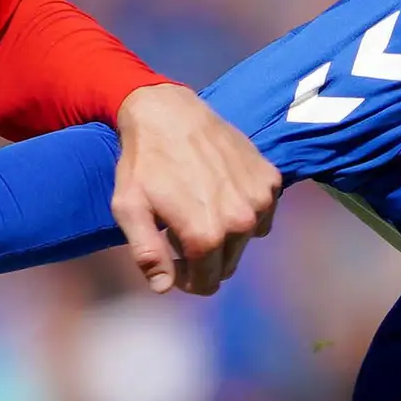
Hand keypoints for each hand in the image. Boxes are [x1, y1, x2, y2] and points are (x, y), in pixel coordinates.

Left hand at [109, 83, 279, 296]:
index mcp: (205, 236)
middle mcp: (240, 222)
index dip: (187, 279)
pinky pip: (262, 214)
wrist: (168, 112)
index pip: (207, 284)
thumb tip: (164, 288)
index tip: (173, 259)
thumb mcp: (129, 209)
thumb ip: (147, 254)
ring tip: (200, 207)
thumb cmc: (143, 162)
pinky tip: (221, 191)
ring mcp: (260, 200)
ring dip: (225, 235)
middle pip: (228, 265)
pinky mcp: (270, 179)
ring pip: (246, 241)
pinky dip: (245, 211)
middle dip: (205, 259)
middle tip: (182, 231)